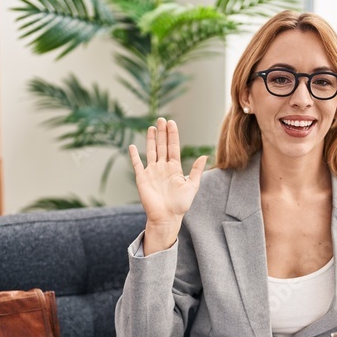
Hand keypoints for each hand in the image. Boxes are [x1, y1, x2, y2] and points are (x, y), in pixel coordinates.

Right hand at [128, 118, 206, 253]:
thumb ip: (196, 170)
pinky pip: (137, 164)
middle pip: (162, 146)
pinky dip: (134, 156)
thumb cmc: (180, 205)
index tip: (172, 123)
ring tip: (152, 127)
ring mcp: (152, 172)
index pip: (173, 147)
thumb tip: (205, 156)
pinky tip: (132, 146)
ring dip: (151, 139)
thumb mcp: (192, 186)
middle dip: (162, 132)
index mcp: (174, 168)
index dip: (172, 135)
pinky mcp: (142, 178)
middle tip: (162, 119)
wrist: (166, 217)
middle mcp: (162, 168)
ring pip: (151, 151)